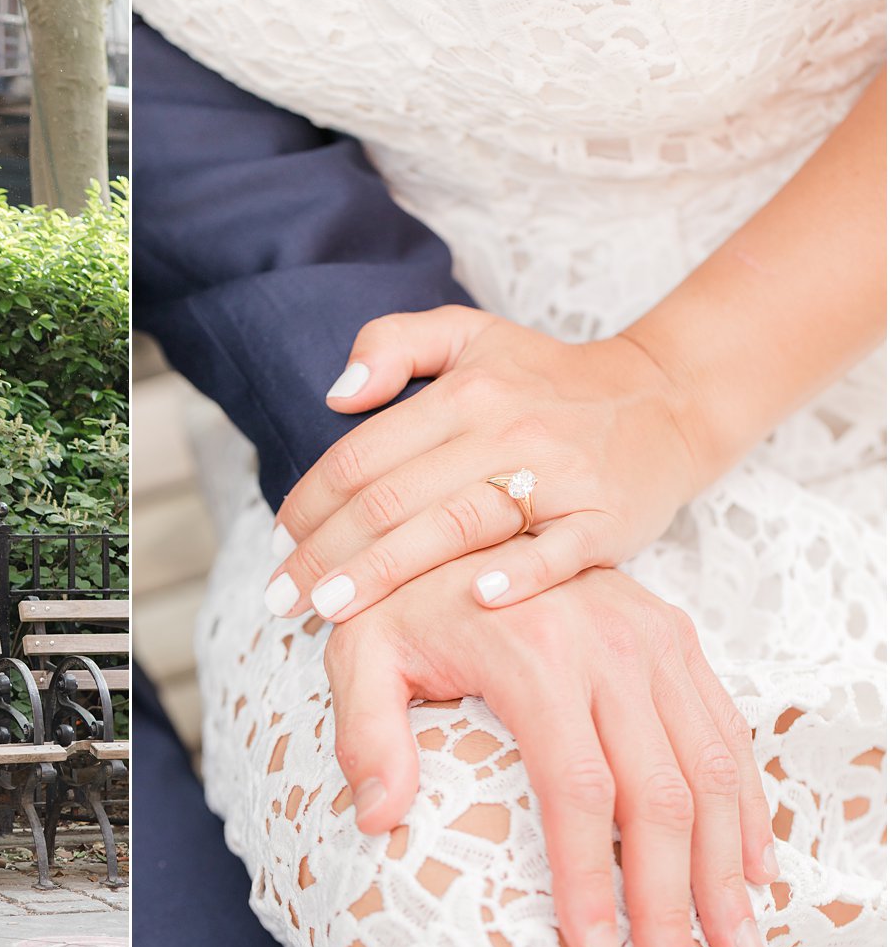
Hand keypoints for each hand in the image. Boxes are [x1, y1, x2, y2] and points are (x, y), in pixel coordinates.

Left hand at [266, 305, 706, 621]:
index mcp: (463, 392)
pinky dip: (517, 575)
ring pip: (453, 527)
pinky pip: (557, 552)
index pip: (363, 456)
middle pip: (392, 500)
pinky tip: (472, 599)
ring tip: (331, 612)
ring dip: (385, 574)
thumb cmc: (548, 377)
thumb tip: (336, 394)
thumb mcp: (470, 335)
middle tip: (280, 597)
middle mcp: (504, 430)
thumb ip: (395, 343)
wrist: (669, 396)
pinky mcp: (605, 519)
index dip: (311, 502)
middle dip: (325, 554)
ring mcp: (557, 477)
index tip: (278, 541)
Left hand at [323, 545, 776, 946]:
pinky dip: (743, 804)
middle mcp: (608, 639)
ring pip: (709, 768)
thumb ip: (365, 730)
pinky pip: (725, 729)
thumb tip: (379, 817)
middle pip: (658, 792)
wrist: (462, 516)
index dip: (589, 876)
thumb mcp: (360, 648)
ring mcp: (651, 635)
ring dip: (725, 865)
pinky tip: (748, 866)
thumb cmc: (403, 597)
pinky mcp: (674, 636)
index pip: (577, 786)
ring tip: (731, 945)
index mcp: (532, 648)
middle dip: (670, 898)